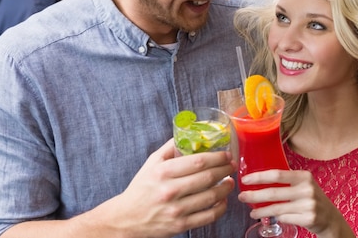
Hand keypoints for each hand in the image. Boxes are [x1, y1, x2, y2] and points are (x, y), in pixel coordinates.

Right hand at [100, 140, 236, 237]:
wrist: (126, 219)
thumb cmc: (141, 188)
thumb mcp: (152, 163)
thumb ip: (170, 147)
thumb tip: (189, 132)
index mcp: (163, 172)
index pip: (198, 161)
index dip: (217, 157)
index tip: (226, 155)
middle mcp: (170, 190)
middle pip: (207, 178)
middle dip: (225, 170)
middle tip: (231, 166)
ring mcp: (176, 209)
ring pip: (211, 197)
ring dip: (226, 188)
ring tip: (230, 182)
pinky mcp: (180, 225)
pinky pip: (208, 216)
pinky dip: (220, 208)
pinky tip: (223, 201)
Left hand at [239, 169, 355, 237]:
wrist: (330, 218)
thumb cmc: (311, 198)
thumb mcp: (303, 184)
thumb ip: (287, 180)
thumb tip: (259, 179)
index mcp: (303, 176)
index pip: (276, 174)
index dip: (259, 177)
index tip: (245, 180)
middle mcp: (306, 189)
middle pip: (273, 192)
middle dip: (254, 195)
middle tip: (242, 197)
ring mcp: (308, 204)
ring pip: (276, 208)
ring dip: (261, 210)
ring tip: (252, 212)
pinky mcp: (308, 218)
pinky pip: (284, 218)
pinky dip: (276, 218)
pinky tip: (271, 217)